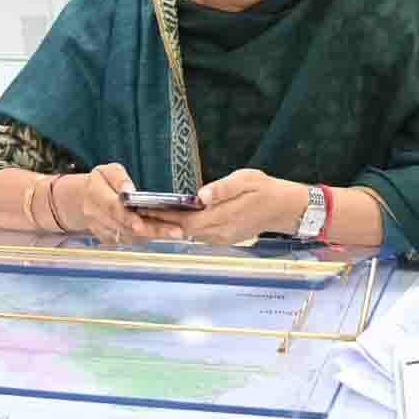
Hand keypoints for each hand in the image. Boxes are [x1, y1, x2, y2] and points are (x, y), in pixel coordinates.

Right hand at [81, 163, 184, 244]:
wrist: (83, 199)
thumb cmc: (101, 182)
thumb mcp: (107, 170)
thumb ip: (119, 178)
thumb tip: (128, 191)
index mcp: (95, 193)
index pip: (113, 208)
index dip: (128, 217)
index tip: (142, 224)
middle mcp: (95, 214)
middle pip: (125, 226)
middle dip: (151, 230)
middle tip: (174, 231)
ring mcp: (101, 229)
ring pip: (128, 236)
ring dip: (151, 236)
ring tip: (174, 232)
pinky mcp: (107, 238)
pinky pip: (127, 241)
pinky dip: (144, 239)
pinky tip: (162, 235)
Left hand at [142, 168, 301, 244]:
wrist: (284, 208)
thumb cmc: (264, 189)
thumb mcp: (245, 180)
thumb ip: (222, 189)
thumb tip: (200, 196)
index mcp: (223, 216)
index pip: (185, 220)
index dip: (163, 215)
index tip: (143, 208)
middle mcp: (219, 232)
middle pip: (182, 229)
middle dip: (159, 221)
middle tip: (135, 211)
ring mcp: (221, 238)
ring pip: (188, 234)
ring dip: (168, 225)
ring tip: (145, 214)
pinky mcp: (223, 238)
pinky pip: (197, 235)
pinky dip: (182, 227)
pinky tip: (169, 219)